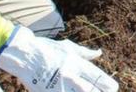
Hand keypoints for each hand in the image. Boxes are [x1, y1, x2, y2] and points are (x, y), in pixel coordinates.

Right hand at [0, 26, 117, 91]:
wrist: (23, 54)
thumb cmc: (46, 48)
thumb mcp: (67, 47)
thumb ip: (84, 53)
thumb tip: (99, 53)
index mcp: (75, 62)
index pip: (96, 76)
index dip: (106, 84)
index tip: (113, 88)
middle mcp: (70, 74)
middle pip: (90, 89)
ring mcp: (58, 85)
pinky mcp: (47, 91)